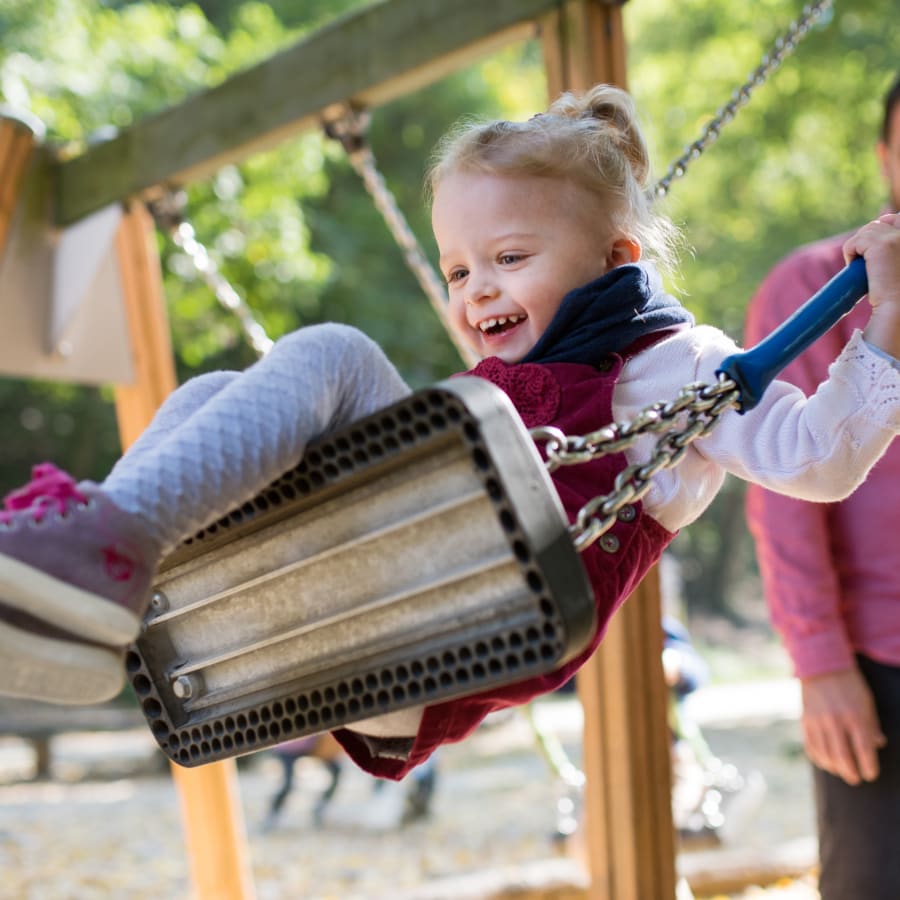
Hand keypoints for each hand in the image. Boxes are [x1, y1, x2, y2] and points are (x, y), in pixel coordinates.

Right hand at [800, 667, 885, 785]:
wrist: (821, 665)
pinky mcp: (805, 720)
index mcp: (855, 716)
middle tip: (856, 779)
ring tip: (841, 771)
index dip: (868, 767)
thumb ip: (872, 725)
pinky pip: (810, 746)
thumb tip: (878, 745)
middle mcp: (835, 720)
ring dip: (834, 768)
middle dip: (851, 773)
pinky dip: (818, 757)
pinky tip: (825, 761)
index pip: (863, 750)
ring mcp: (817, 720)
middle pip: (842, 757)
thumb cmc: (850, 685)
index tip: (871, 774)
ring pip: (825, 754)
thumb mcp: (867, 702)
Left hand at [846, 212, 899, 357]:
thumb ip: (893, 250)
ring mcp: (898, 236)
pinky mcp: (882, 245)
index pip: (898, 218)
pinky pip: (854, 242)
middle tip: (867, 263)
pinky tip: (857, 269)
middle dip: (869, 238)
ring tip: (865, 269)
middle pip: (881, 222)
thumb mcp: (897, 264)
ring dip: (859, 248)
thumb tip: (884, 223)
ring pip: (866, 231)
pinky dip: (850, 253)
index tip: (874, 250)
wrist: (898, 309)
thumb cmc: (899, 294)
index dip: (884, 229)